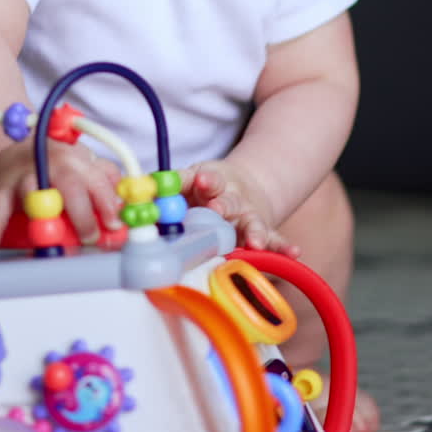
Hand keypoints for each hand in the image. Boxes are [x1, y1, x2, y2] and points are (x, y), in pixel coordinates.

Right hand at [0, 137, 121, 248]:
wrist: (10, 152)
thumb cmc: (54, 164)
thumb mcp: (83, 165)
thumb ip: (105, 180)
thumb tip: (126, 204)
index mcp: (76, 159)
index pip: (97, 179)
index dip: (108, 202)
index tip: (115, 225)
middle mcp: (52, 164)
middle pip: (70, 184)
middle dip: (83, 212)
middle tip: (90, 237)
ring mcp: (24, 176)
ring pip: (34, 193)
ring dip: (42, 216)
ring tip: (50, 240)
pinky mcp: (0, 189)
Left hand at [178, 160, 300, 256]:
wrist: (242, 187)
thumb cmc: (207, 187)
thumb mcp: (190, 178)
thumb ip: (170, 185)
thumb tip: (137, 192)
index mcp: (213, 184)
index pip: (210, 180)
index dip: (206, 180)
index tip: (202, 180)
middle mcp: (233, 200)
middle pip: (230, 203)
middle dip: (224, 206)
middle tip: (218, 210)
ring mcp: (249, 217)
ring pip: (253, 223)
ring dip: (254, 231)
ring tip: (255, 240)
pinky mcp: (262, 232)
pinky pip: (275, 239)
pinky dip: (284, 246)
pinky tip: (294, 253)